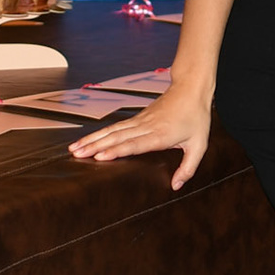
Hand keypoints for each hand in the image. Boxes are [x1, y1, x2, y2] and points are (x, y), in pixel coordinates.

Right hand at [68, 85, 212, 186]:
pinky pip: (115, 127)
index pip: (135, 144)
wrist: (191, 89)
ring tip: (74, 149)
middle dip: (96, 146)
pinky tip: (88, 140)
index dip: (117, 150)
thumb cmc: (196, 117)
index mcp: (160, 135)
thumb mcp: (199, 145)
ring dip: (92, 140)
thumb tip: (176, 186)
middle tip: (77, 155)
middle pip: (117, 137)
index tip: (100, 156)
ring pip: (112, 131)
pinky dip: (100, 133)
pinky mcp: (137, 118)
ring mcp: (140, 121)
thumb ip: (188, 167)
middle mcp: (146, 127)